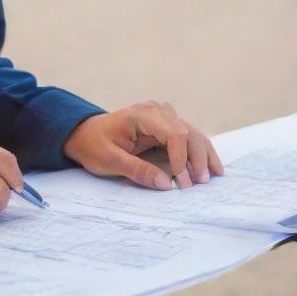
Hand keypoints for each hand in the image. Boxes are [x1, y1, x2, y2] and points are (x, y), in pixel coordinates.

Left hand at [63, 101, 222, 189]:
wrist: (84, 134)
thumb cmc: (94, 145)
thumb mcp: (109, 160)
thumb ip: (137, 170)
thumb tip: (166, 183)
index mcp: (141, 115)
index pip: (173, 133)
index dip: (181, 158)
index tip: (181, 182)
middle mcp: (156, 111)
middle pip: (187, 132)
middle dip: (196, 158)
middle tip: (199, 184)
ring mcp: (162, 117)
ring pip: (192, 133)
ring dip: (203, 155)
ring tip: (212, 177)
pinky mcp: (165, 127)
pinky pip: (188, 137)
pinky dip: (200, 152)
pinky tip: (212, 167)